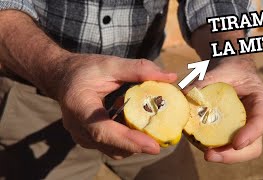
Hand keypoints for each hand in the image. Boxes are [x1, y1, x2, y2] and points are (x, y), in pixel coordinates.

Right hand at [53, 53, 176, 159]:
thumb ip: (139, 69)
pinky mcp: (89, 140)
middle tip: (163, 136)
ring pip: (113, 150)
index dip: (128, 140)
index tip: (153, 146)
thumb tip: (170, 77)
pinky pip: (111, 147)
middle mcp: (77, 128)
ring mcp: (82, 137)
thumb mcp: (110, 64)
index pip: (103, 130)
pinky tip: (135, 125)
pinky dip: (127, 140)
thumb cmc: (85, 70)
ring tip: (148, 125)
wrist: (64, 78)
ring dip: (134, 142)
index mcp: (79, 106)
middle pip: (111, 146)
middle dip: (138, 144)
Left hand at [184, 56, 262, 163]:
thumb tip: (185, 93)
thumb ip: (205, 80)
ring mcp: (242, 129)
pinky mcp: (227, 132)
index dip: (250, 134)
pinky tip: (196, 141)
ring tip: (203, 152)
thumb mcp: (220, 70)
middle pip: (253, 147)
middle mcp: (253, 120)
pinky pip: (223, 145)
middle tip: (210, 155)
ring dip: (221, 155)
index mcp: (259, 102)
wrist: (230, 72)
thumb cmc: (229, 70)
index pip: (261, 122)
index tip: (236, 143)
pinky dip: (211, 147)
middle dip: (232, 155)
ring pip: (238, 151)